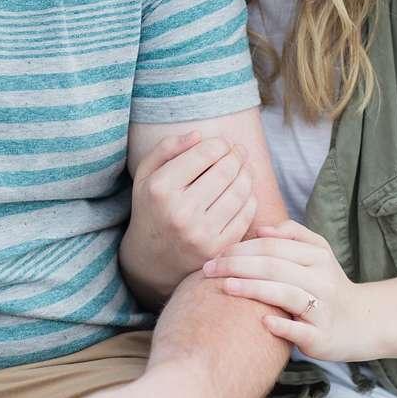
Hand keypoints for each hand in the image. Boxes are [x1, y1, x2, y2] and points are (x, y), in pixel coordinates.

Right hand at [120, 131, 257, 304]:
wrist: (150, 262)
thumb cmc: (152, 210)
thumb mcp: (146, 176)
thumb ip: (166, 149)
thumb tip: (198, 134)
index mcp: (161, 189)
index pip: (205, 153)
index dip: (220, 143)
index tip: (224, 143)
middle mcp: (180, 212)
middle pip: (226, 170)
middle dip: (237, 156)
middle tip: (239, 152)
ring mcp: (201, 233)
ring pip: (240, 191)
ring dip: (247, 174)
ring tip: (244, 168)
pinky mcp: (218, 248)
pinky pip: (246, 214)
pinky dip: (250, 198)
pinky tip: (244, 191)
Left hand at [204, 222, 376, 361]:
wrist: (361, 322)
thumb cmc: (327, 286)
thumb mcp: (318, 253)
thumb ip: (293, 235)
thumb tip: (261, 229)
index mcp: (318, 256)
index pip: (274, 246)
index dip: (242, 248)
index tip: (215, 255)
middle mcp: (323, 280)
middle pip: (276, 267)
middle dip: (238, 265)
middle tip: (208, 270)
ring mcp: (324, 309)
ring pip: (288, 294)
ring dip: (255, 289)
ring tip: (227, 287)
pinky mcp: (323, 336)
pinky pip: (302, 330)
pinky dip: (283, 326)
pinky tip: (263, 323)